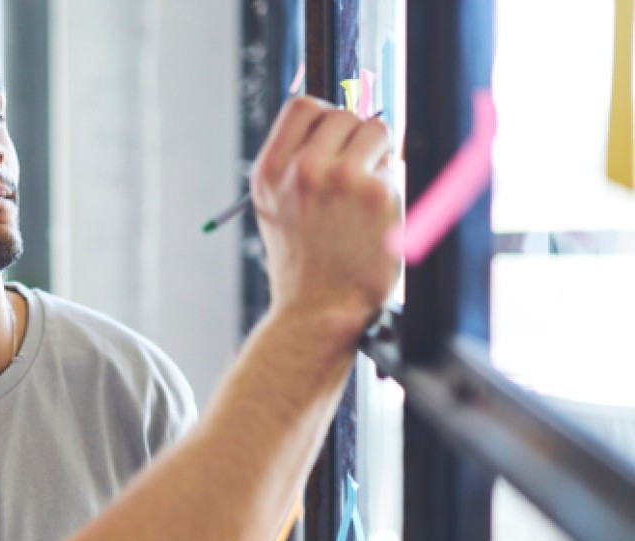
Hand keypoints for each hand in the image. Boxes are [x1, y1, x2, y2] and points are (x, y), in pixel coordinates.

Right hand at [250, 97, 400, 335]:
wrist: (317, 310)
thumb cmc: (302, 262)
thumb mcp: (275, 208)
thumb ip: (293, 164)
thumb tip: (335, 121)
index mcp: (270, 172)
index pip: (302, 107)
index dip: (324, 119)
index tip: (334, 140)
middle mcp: (301, 170)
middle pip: (343, 115)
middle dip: (354, 140)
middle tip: (353, 178)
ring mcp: (340, 178)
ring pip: (376, 130)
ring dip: (377, 156)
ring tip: (364, 196)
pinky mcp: (377, 193)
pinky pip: (394, 165)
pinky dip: (390, 186)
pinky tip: (375, 217)